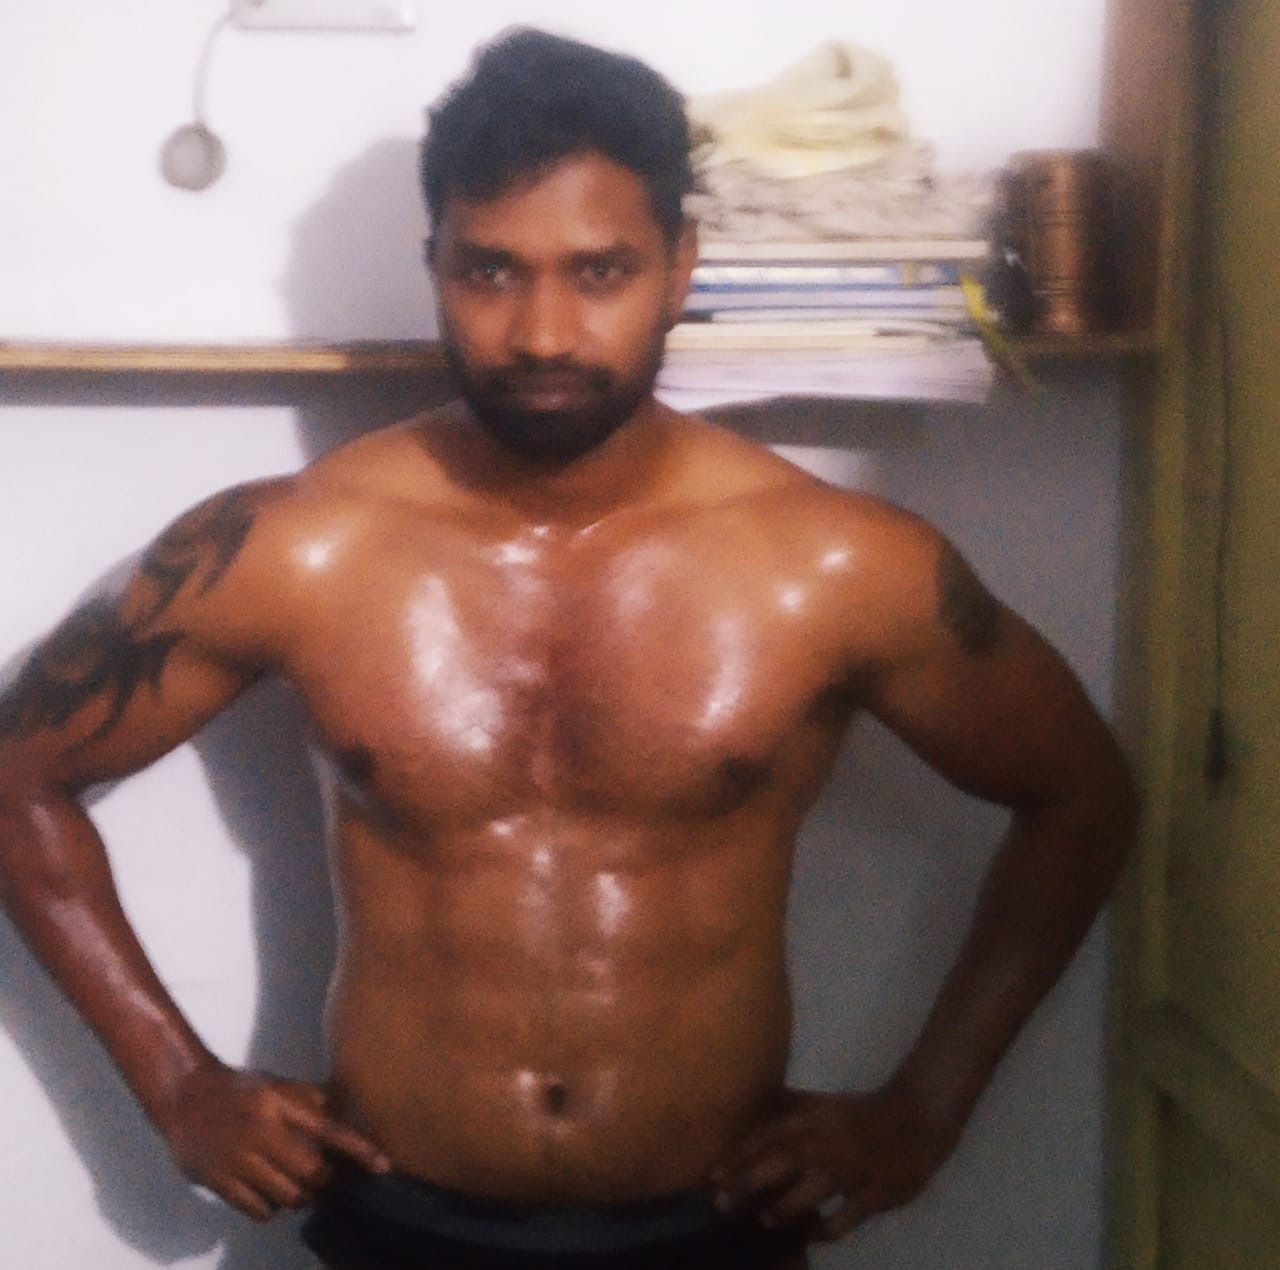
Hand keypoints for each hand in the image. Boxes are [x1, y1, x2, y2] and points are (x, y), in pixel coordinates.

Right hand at [154, 1061, 390, 1221]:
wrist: (185, 1095)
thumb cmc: (241, 1088)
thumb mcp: (278, 1084)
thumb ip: (312, 1100)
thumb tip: (348, 1115)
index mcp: (280, 1103)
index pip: (329, 1129)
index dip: (359, 1149)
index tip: (384, 1166)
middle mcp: (262, 1132)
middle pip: (311, 1171)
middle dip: (328, 1181)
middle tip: (331, 1180)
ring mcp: (239, 1160)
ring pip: (288, 1195)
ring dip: (303, 1198)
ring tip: (303, 1190)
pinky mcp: (219, 1181)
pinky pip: (259, 1210)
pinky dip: (272, 1209)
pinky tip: (271, 1197)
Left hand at [711, 1084, 959, 1240]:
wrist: (917, 1118)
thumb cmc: (861, 1112)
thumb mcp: (824, 1102)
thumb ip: (790, 1105)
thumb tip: (755, 1099)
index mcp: (812, 1119)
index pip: (767, 1137)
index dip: (738, 1156)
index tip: (712, 1175)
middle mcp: (826, 1143)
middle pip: (779, 1163)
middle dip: (747, 1184)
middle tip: (721, 1203)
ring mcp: (850, 1170)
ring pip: (808, 1192)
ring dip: (782, 1208)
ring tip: (763, 1219)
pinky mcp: (874, 1194)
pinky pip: (844, 1218)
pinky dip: (825, 1229)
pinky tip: (811, 1235)